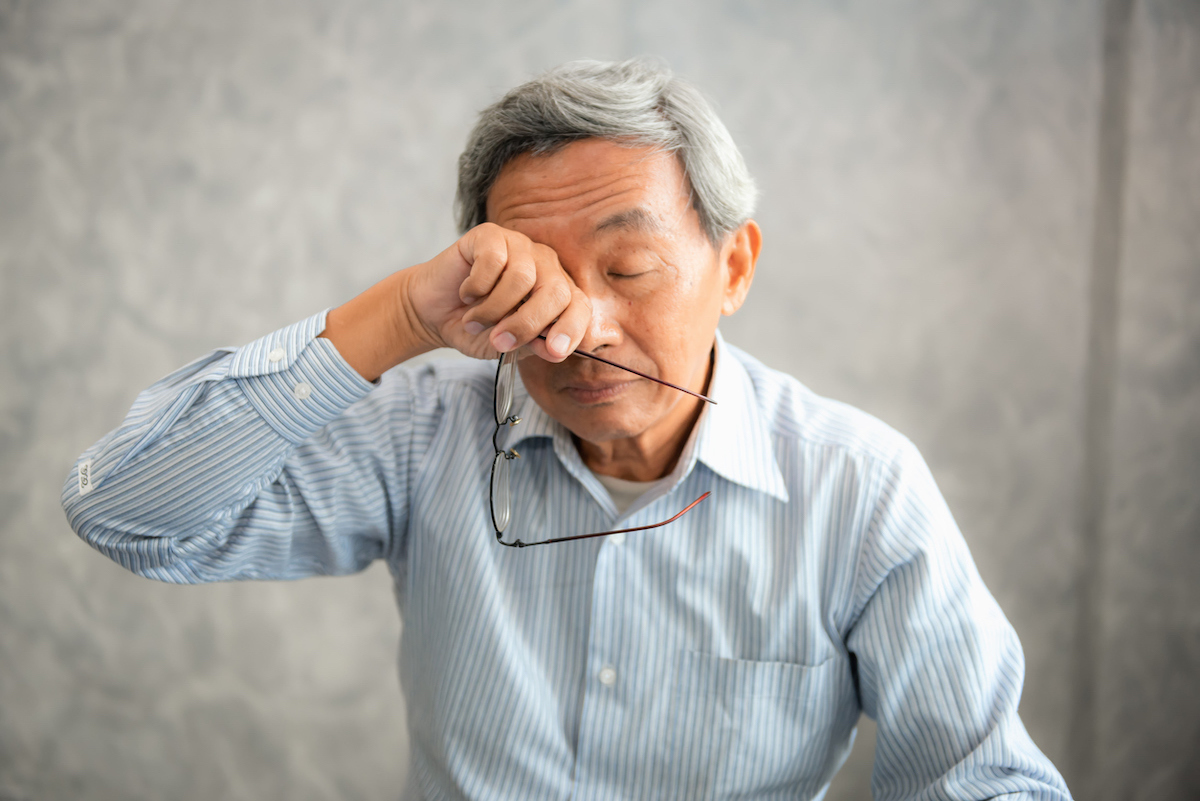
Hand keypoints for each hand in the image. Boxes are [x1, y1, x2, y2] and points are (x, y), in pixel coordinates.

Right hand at [405, 223, 591, 361]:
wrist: (434, 314)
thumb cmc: (476, 329)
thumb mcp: (507, 347)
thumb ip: (533, 345)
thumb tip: (554, 348)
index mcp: (557, 293)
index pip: (580, 306)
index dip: (572, 328)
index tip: (554, 351)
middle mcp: (545, 266)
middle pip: (555, 291)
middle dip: (527, 323)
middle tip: (499, 341)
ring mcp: (519, 246)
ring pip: (522, 278)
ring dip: (493, 309)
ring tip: (474, 320)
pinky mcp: (491, 235)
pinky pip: (493, 260)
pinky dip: (476, 286)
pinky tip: (467, 292)